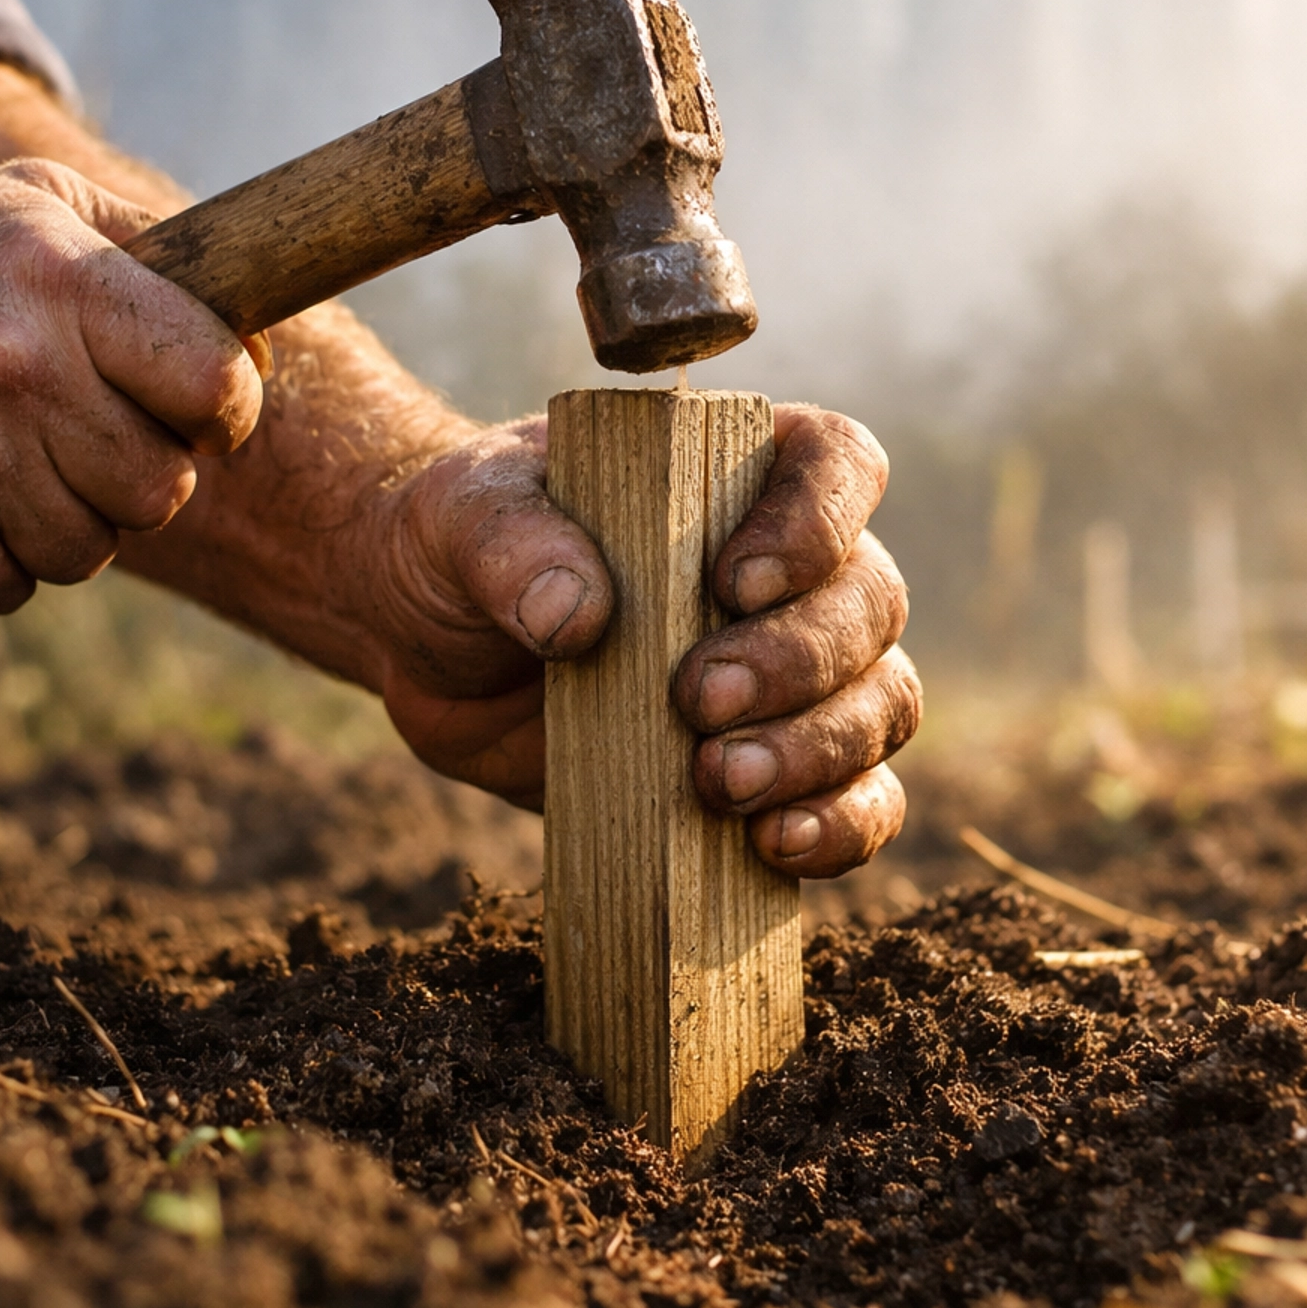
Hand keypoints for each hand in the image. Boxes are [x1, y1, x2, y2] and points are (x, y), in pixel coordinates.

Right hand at [0, 159, 262, 614]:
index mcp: (58, 280)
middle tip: (92, 435)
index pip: (212, 380)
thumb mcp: (30, 203)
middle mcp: (14, 370)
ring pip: (94, 548)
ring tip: (16, 459)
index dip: (227, 407)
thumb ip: (149, 244)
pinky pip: (15, 586)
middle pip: (163, 486)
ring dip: (69, 518)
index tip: (204, 409)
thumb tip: (258, 334)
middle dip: (141, 469)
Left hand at [361, 403, 918, 878]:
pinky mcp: (773, 768)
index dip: (815, 522)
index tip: (732, 582)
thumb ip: (511, 545)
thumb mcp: (461, 518)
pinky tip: (776, 844)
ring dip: (818, 750)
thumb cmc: (460, 546)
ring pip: (879, 702)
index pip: (837, 463)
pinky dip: (841, 825)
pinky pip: (859, 798)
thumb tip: (576, 614)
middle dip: (797, 661)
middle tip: (695, 701)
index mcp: (736, 470)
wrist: (427, 648)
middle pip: (869, 601)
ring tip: (719, 784)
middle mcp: (793, 568)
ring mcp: (794, 674)